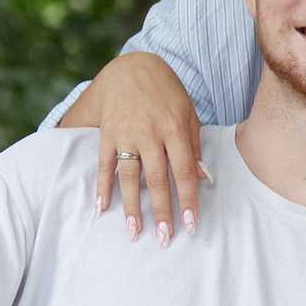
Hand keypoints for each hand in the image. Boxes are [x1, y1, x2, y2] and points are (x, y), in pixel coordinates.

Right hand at [61, 51, 209, 245]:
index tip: (191, 225)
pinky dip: (102, 186)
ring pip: (129, 176)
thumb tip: (204, 178)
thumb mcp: (188, 113)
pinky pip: (104, 164)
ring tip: (133, 231)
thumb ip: (194, 145)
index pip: (184, 172)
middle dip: (161, 211)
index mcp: (175, 129)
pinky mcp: (106, 133)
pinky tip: (100, 208)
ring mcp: (126, 133)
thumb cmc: (166, 91)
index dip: (189, 200)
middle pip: (157, 179)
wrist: (132, 66)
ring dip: (131, 206)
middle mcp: (150, 133)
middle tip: (163, 238)